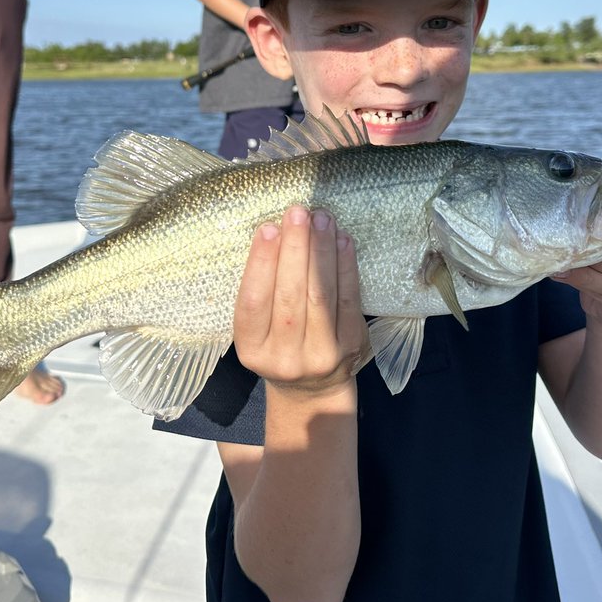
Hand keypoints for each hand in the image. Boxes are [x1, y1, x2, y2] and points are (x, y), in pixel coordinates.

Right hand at [233, 206, 368, 396]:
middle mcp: (284, 357)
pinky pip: (348, 299)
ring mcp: (320, 355)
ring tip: (320, 219)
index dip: (260, 264)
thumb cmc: (279, 344)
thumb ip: (262, 291)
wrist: (312, 389)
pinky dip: (345, 266)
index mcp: (251, 350)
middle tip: (297, 212)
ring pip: (320, 295)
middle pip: (289, 296)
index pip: (253, 303)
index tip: (267, 228)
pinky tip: (342, 240)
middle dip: (294, 249)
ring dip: (321, 251)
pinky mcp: (350, 346)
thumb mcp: (258, 329)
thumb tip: (276, 233)